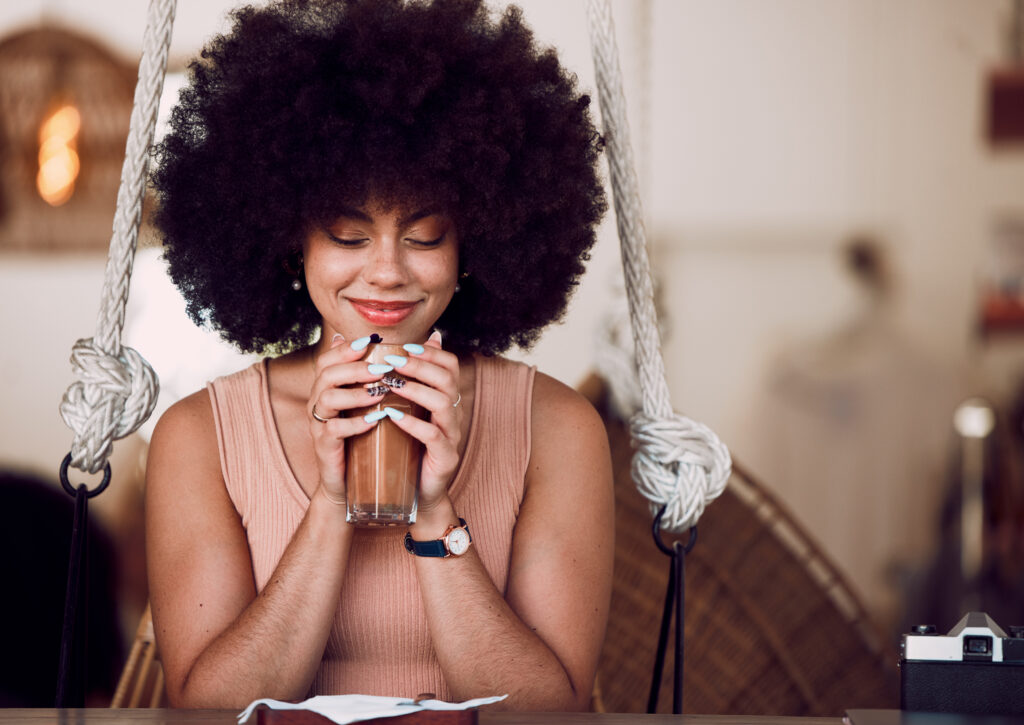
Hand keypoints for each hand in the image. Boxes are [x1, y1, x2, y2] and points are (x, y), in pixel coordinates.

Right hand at [308, 335, 391, 499]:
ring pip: (326, 399)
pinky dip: (355, 423)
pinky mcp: (324, 446)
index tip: (369, 342)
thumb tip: (387, 344)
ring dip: (355, 394)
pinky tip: (375, 420)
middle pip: (326, 374)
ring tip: (379, 393)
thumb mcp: (367, 404)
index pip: (328, 360)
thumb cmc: (361, 436)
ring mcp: (318, 424)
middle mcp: (318, 402)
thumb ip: (374, 377)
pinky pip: (333, 430)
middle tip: (381, 368)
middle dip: (354, 368)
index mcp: (327, 388)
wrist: (348, 481)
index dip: (346, 349)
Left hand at [378, 331, 462, 514]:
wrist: (418, 494)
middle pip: (447, 379)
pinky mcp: (445, 458)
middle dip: (419, 366)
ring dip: (415, 389)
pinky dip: (412, 423)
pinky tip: (392, 415)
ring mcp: (452, 436)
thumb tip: (408, 352)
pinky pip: (433, 436)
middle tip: (392, 362)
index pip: (450, 366)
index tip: (404, 347)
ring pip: (442, 403)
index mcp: (447, 400)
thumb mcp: (408, 412)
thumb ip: (407, 384)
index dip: (431, 353)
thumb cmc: (409, 448)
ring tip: (391, 384)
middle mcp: (453, 414)